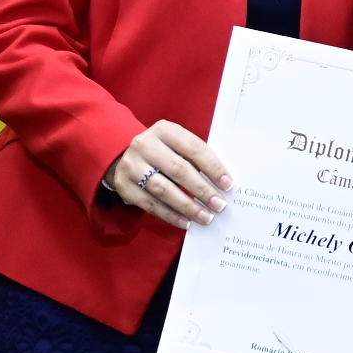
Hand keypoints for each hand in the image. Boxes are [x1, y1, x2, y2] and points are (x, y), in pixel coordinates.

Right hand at [104, 120, 232, 228]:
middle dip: (202, 190)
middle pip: (179, 170)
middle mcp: (145, 145)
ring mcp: (131, 165)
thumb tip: (222, 183)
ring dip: (188, 206)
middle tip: (219, 205)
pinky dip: (170, 215)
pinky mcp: (124, 186)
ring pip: (164, 189)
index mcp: (164, 130)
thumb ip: (196, 157)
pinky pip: (150, 204)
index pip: (193, 148)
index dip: (213, 167)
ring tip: (206, 217)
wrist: (124, 155)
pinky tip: (186, 222)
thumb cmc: (163, 151)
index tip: (228, 184)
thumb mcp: (176, 144)